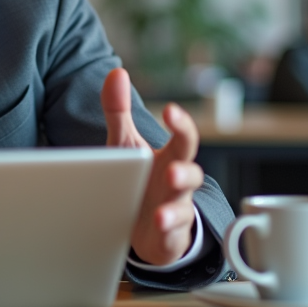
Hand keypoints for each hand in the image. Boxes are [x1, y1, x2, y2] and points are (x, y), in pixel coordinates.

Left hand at [103, 68, 204, 265]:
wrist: (142, 221)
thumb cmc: (137, 175)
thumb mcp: (125, 142)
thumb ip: (120, 110)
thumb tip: (116, 72)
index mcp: (169, 156)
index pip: (184, 137)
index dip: (181, 124)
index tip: (171, 111)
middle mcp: (177, 182)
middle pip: (191, 172)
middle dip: (184, 172)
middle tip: (171, 170)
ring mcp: (175, 208)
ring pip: (183, 208)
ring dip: (173, 210)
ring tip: (159, 213)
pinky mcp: (169, 234)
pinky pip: (173, 233)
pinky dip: (165, 231)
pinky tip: (156, 228)